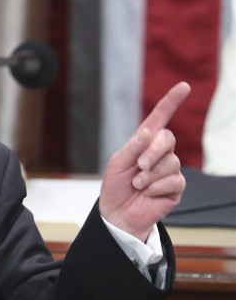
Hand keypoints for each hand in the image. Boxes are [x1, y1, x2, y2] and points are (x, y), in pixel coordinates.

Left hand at [99, 81, 190, 240]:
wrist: (117, 213)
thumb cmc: (116, 186)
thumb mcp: (118, 163)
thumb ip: (133, 147)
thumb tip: (150, 132)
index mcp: (144, 143)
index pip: (160, 119)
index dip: (171, 102)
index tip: (184, 86)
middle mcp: (160, 153)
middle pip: (167, 139)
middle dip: (152, 152)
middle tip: (139, 166)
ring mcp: (170, 170)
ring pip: (170, 162)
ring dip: (150, 175)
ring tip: (138, 185)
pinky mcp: (176, 187)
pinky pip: (173, 181)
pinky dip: (156, 188)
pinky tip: (148, 194)